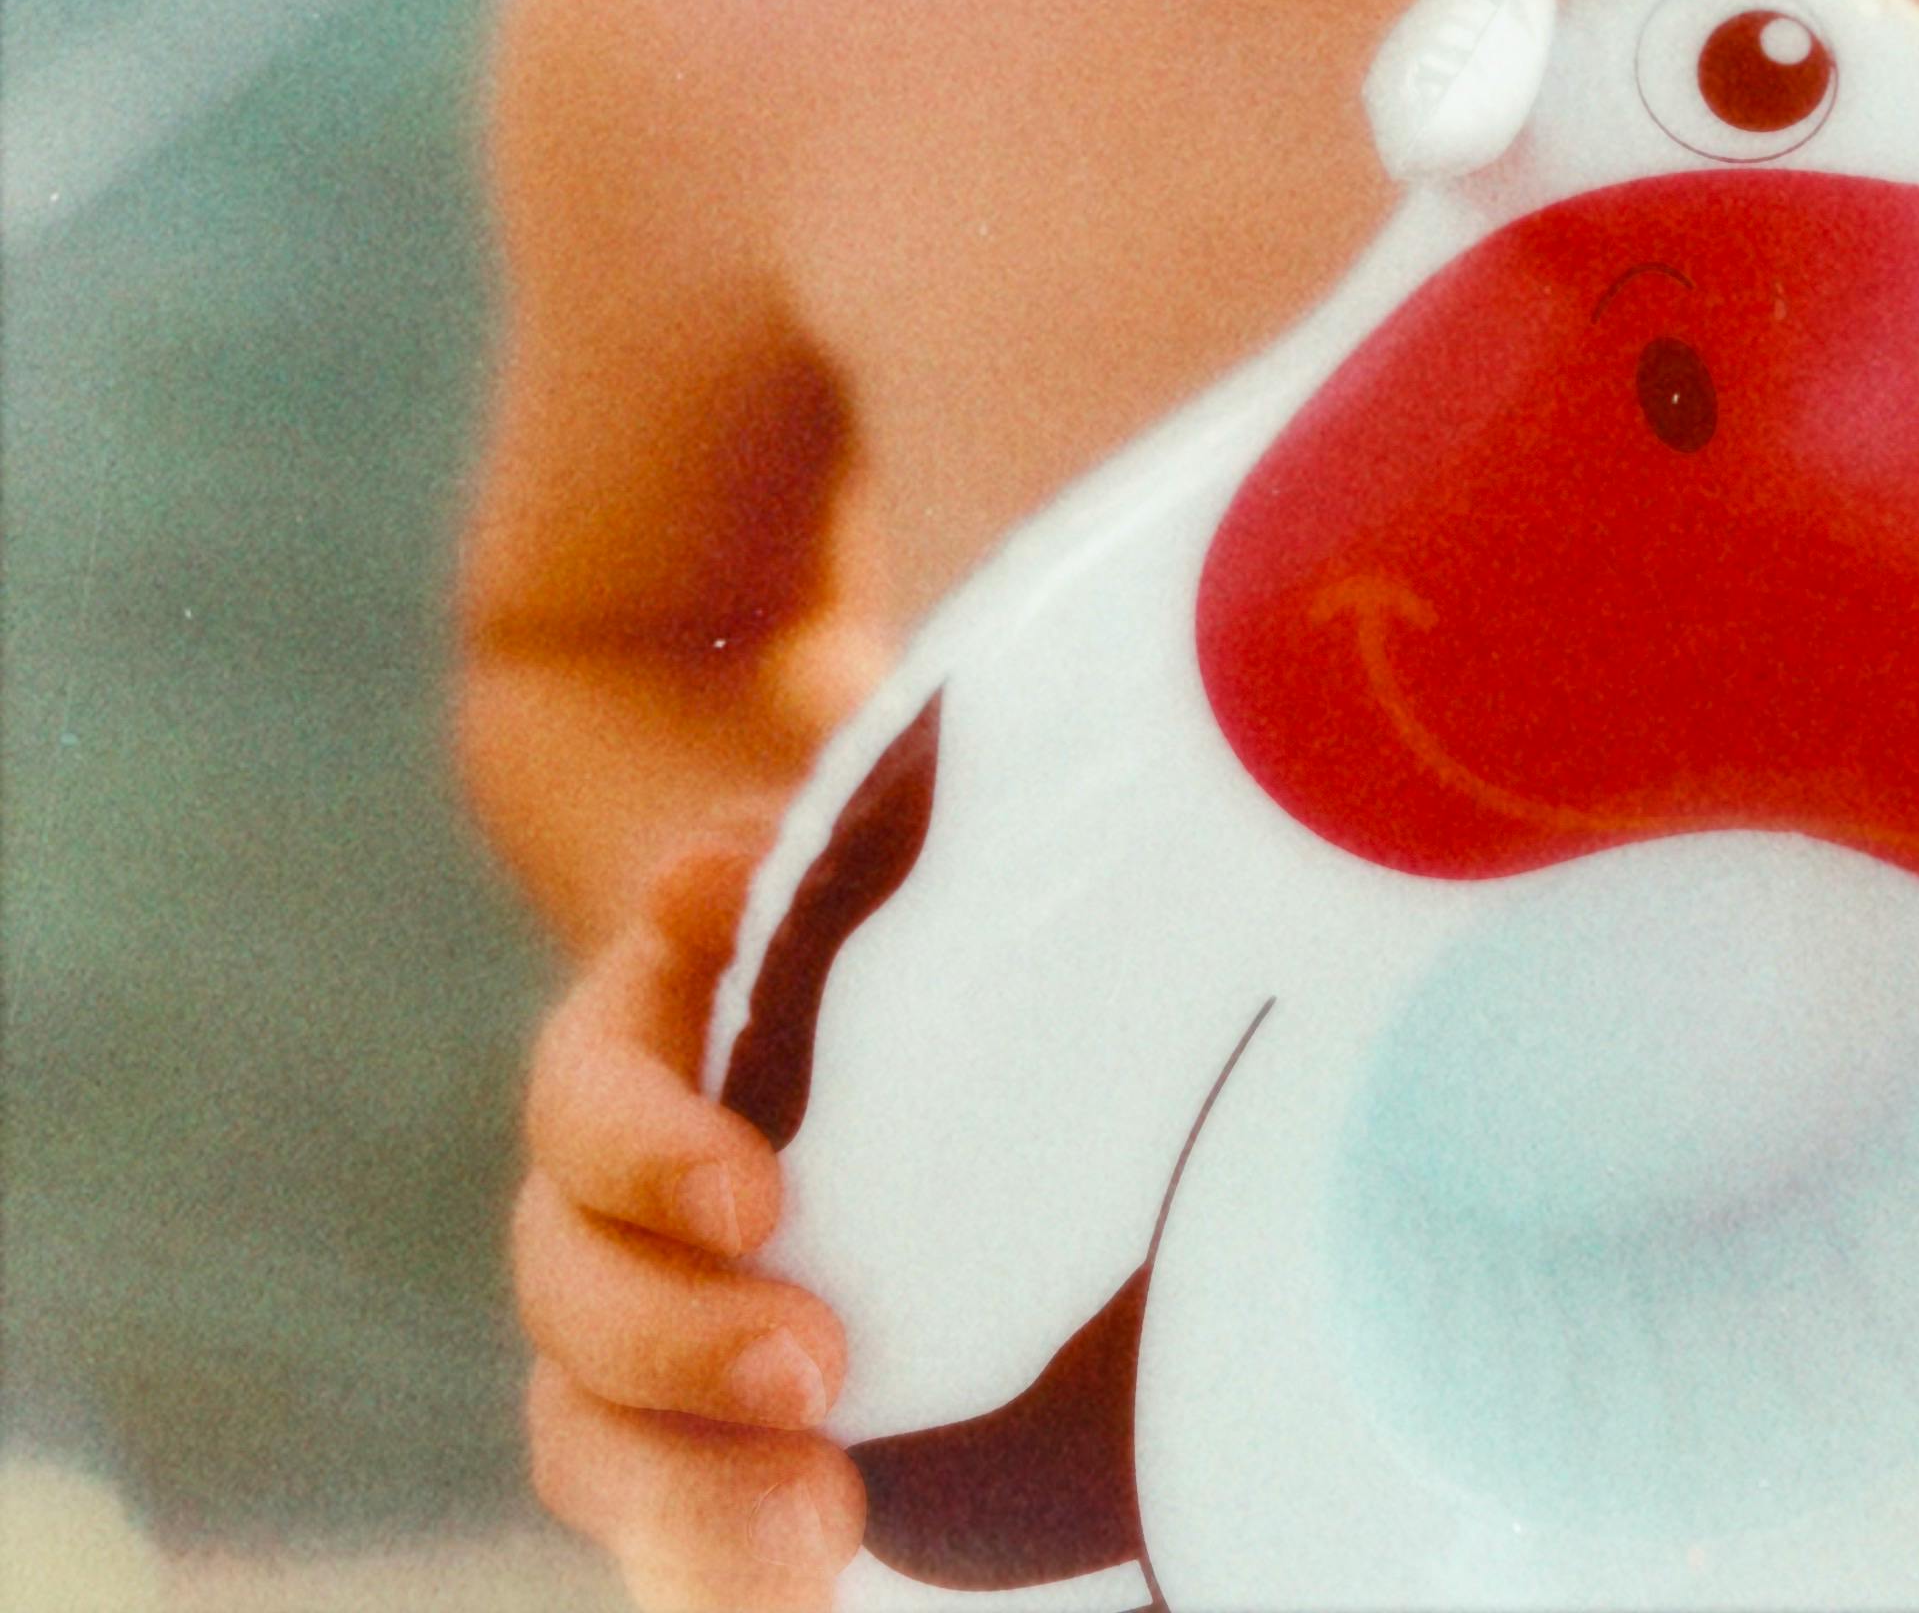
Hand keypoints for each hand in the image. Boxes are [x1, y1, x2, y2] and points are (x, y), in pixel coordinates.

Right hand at [516, 822, 864, 1612]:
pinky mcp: (694, 1440)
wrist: (850, 1023)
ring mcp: (633, 1343)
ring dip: (691, 1505)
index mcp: (616, 1066)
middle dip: (680, 1349)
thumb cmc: (848, 931)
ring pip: (596, 1445)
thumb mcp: (819, 877)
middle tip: (816, 1371)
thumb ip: (764, 871)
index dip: (652, 1159)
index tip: (756, 1198)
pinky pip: (674, 1528)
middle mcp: (594, 1218)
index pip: (589, 1115)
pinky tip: (820, 1596)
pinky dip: (720, 1572)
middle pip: (576, 1307)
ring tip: (820, 1535)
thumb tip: (704, 881)